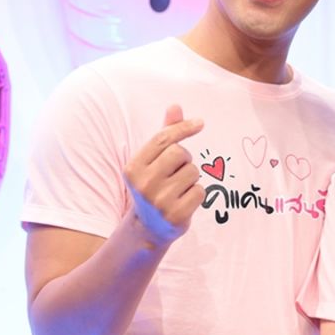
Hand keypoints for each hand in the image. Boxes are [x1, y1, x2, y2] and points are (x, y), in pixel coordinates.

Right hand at [123, 105, 204, 247]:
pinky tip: (184, 201)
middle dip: (185, 159)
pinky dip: (196, 194)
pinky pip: (200, 191)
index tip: (200, 123)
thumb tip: (176, 106)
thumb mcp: (153, 160)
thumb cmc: (153, 186)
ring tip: (178, 189)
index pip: (163, 139)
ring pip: (193, 172)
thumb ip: (164, 134)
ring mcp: (159, 201)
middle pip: (180, 153)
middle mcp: (144, 183)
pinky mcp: (176, 215)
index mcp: (134, 167)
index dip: (183, 128)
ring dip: (192, 178)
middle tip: (178, 171)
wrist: (148, 227)